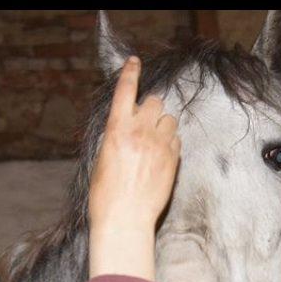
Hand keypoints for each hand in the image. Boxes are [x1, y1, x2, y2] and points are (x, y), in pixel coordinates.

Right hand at [88, 56, 180, 280]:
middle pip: (154, 101)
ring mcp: (160, 145)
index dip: (130, 72)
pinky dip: (171, 143)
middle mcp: (140, 132)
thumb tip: (126, 125)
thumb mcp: (102, 158)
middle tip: (144, 124)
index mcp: (116, 129)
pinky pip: (177, 139)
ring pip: (169, 119)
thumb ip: (116, 136)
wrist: (125, 219)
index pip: (125, 90)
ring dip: (162, 125)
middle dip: (150, 108)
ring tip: (153, 143)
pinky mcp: (173, 159)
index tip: (134, 62)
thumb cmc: (106, 194)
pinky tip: (161, 158)